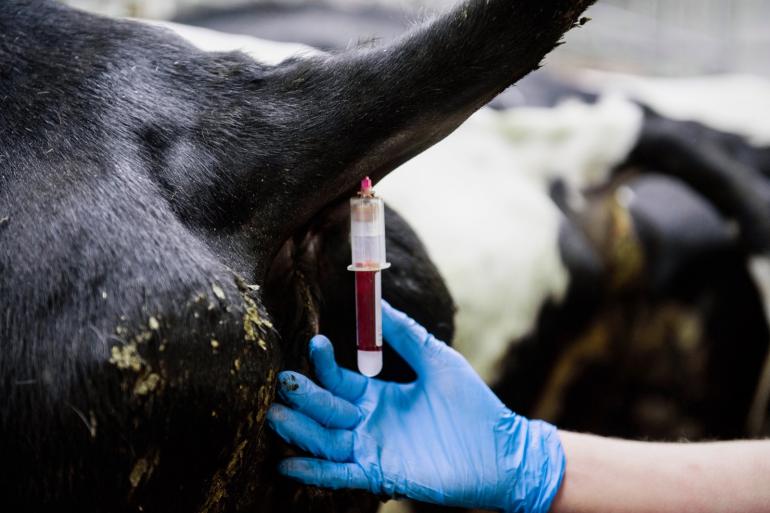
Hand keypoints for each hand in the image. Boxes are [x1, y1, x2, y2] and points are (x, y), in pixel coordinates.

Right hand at [266, 301, 564, 512]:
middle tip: (282, 382)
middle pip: (326, 408)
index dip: (325, 364)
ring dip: (300, 430)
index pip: (340, 379)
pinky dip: (313, 471)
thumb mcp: (436, 360)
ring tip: (275, 416)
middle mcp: (369, 421)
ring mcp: (372, 448)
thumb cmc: (472, 404)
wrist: (501, 448)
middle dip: (304, 396)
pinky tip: (286, 463)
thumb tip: (381, 302)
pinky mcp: (380, 473)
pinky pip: (340, 473)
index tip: (315, 343)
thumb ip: (407, 335)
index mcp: (379, 395)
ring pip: (326, 439)